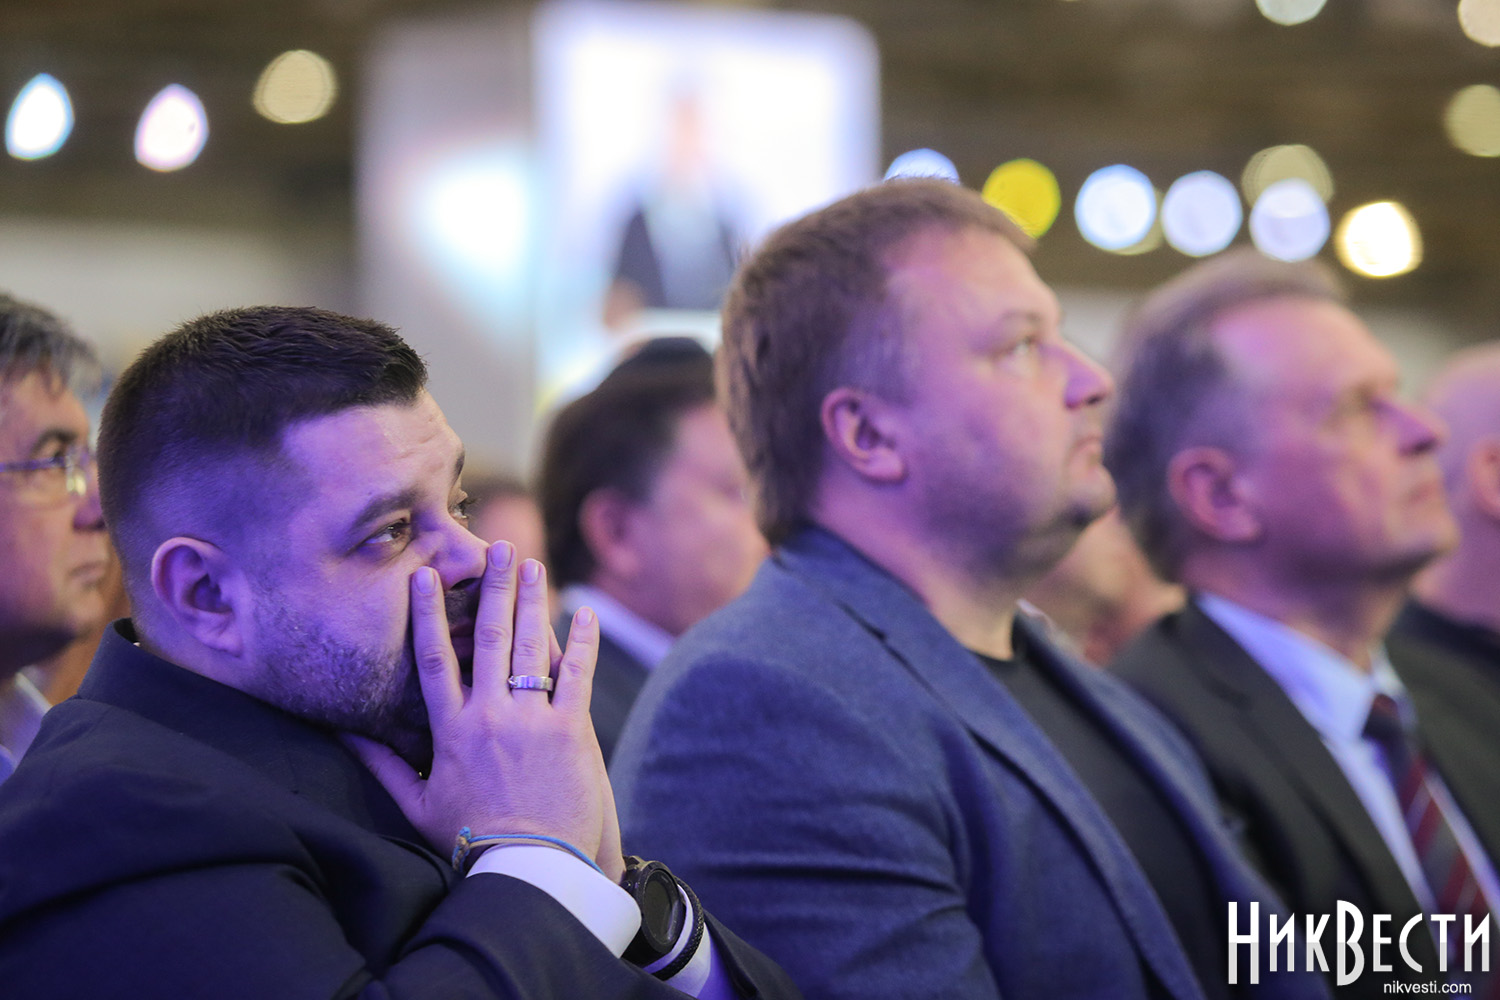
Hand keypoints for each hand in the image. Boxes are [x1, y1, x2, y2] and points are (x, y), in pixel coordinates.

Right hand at [348, 542, 620, 877]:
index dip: (427, 614)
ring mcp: (531, 720)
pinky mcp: (570, 730)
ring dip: (532, 601)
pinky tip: (583, 612)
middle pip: (487, 638)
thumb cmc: (470, 840)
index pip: (433, 659)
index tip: (425, 576)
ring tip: (533, 564)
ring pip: (529, 647)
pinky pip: (576, 675)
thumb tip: (343, 734)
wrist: (529, 868)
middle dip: (492, 588)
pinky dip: (581, 641)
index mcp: (449, 730)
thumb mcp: (416, 804)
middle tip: (498, 547)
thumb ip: (381, 764)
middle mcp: (488, 716)